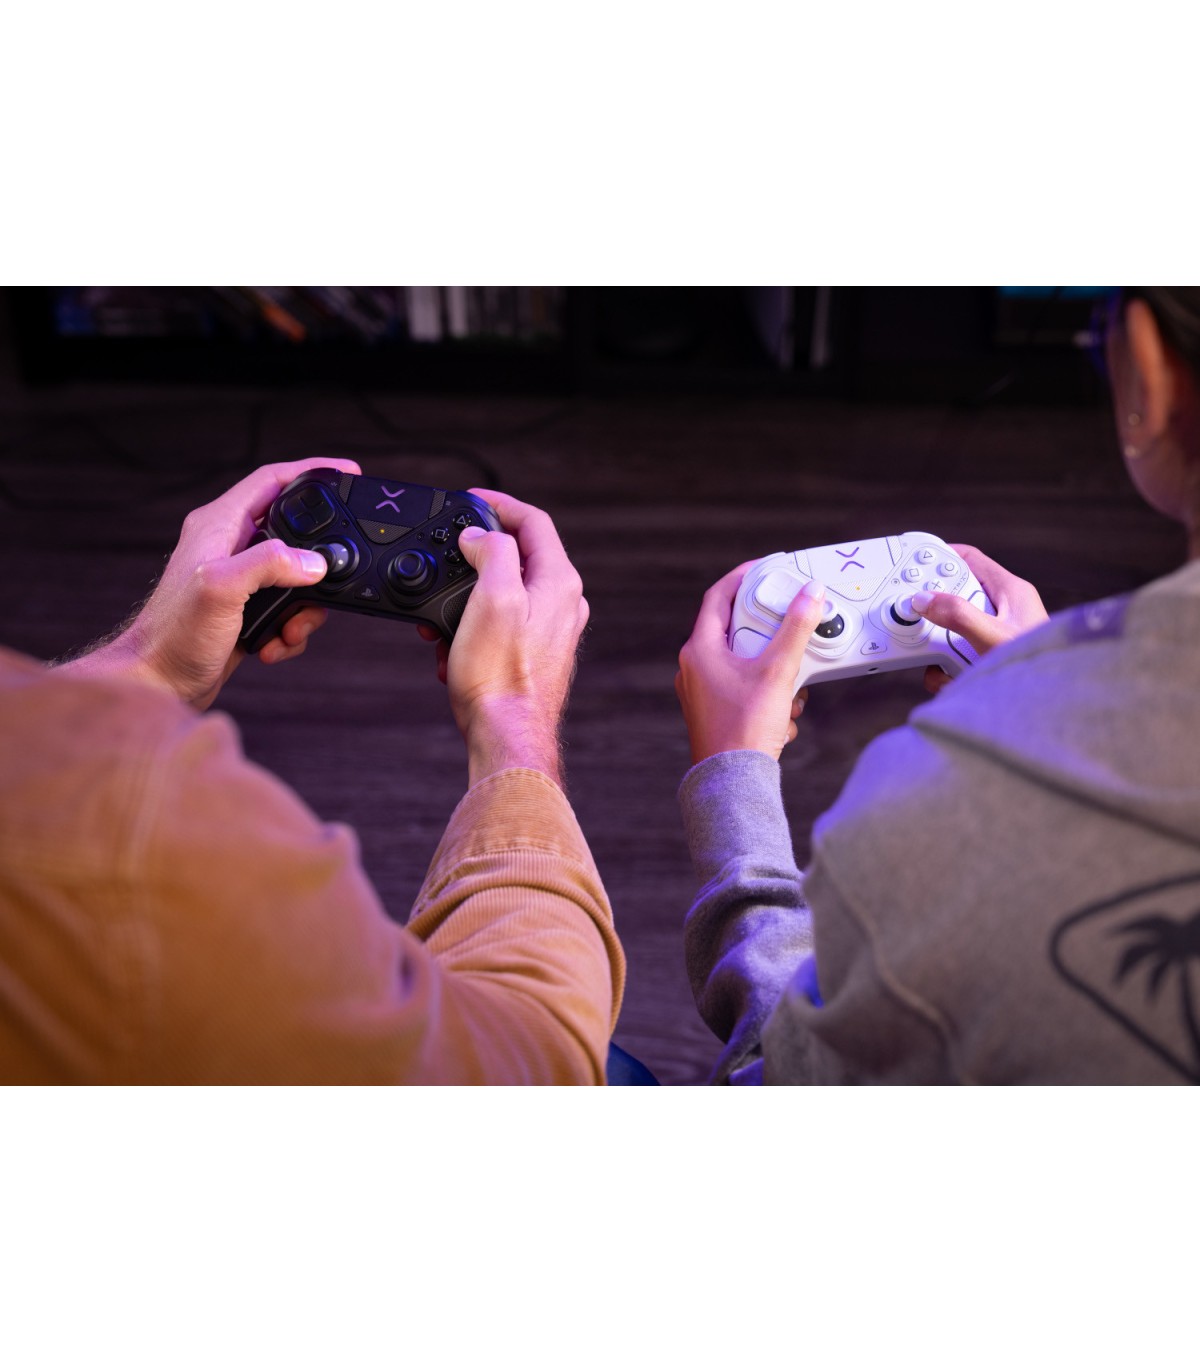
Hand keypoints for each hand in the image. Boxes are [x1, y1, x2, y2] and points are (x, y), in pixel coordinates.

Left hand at [56, 458, 360, 708]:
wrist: (158, 683)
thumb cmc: (172, 636)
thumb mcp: (221, 589)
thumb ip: (268, 564)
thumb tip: (313, 561)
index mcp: (218, 525)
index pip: (272, 481)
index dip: (312, 471)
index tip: (347, 472)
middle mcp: (229, 547)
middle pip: (294, 533)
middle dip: (316, 565)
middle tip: (329, 582)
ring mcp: (239, 579)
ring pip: (297, 578)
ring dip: (305, 609)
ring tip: (290, 629)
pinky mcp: (246, 610)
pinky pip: (288, 610)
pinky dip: (290, 631)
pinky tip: (273, 645)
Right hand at [418, 490, 588, 787]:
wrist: (506, 736)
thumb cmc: (499, 675)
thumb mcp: (491, 597)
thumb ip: (492, 552)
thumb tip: (480, 537)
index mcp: (559, 582)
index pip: (534, 521)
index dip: (499, 504)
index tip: (470, 499)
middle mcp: (563, 604)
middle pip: (518, 555)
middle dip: (475, 557)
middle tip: (447, 560)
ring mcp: (552, 630)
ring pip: (505, 592)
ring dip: (466, 598)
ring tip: (439, 619)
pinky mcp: (535, 654)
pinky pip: (501, 624)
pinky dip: (472, 626)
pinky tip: (451, 648)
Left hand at [676, 564, 825, 764]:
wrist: (733, 781)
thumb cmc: (744, 728)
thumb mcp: (777, 671)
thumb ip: (796, 629)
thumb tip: (811, 594)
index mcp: (700, 651)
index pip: (718, 597)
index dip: (742, 577)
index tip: (766, 568)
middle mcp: (696, 669)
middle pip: (737, 632)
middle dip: (772, 637)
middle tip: (791, 634)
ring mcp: (705, 692)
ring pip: (748, 665)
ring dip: (777, 674)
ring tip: (790, 690)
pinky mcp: (719, 712)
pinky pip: (749, 691)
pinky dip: (771, 698)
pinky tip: (782, 716)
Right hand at [918, 544, 1048, 694]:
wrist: (1053, 710)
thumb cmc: (1038, 667)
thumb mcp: (992, 637)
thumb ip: (958, 615)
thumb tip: (924, 599)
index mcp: (1012, 593)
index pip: (970, 559)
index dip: (942, 556)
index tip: (915, 563)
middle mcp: (1003, 611)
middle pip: (955, 598)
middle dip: (936, 615)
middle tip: (923, 623)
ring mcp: (994, 636)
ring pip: (952, 631)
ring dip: (941, 650)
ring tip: (949, 664)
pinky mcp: (987, 659)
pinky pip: (955, 657)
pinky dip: (947, 671)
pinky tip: (953, 680)